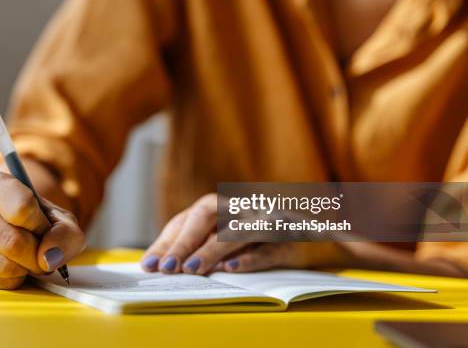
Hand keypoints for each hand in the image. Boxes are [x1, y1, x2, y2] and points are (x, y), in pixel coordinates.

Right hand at [0, 170, 84, 288]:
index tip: (44, 229)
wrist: (17, 232)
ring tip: (27, 259)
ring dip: (25, 269)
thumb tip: (48, 257)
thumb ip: (65, 234)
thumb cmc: (39, 222)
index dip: (41, 226)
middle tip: (42, 255)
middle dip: (36, 255)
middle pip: (11, 240)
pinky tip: (11, 267)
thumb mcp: (61, 221)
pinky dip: (11, 281)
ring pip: (1, 265)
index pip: (22, 208)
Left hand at [141, 193, 349, 273]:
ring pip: (235, 231)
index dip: (169, 239)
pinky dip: (250, 258)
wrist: (326, 239)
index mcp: (230, 207)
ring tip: (190, 269)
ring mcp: (270, 220)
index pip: (191, 217)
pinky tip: (231, 269)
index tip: (150, 263)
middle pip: (209, 215)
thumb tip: (165, 261)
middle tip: (166, 268)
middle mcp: (247, 208)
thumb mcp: (237, 238)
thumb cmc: (271, 240)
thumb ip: (206, 244)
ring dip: (211, 250)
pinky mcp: (292, 239)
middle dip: (184, 242)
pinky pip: (269, 249)